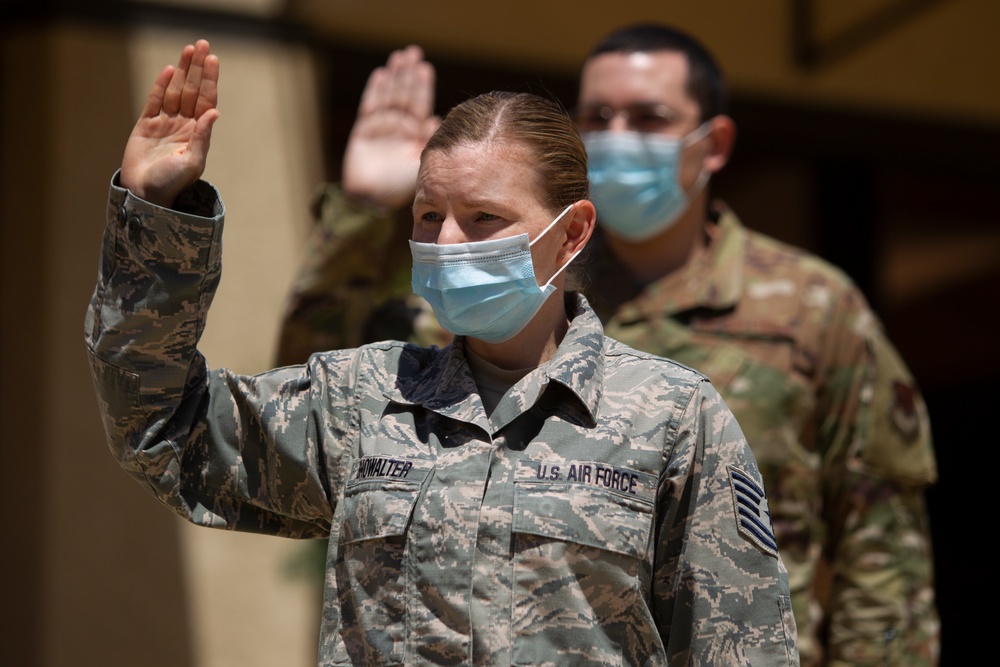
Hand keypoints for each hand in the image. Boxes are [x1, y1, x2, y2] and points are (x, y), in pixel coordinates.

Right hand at [121, 40, 219, 207]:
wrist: (145, 194)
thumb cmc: (172, 183)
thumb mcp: (191, 161)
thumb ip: (202, 136)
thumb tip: (214, 112)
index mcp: (198, 133)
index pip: (206, 100)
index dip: (209, 80)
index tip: (213, 60)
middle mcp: (184, 125)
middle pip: (192, 90)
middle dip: (197, 68)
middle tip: (202, 45)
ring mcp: (165, 123)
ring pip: (175, 90)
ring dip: (182, 70)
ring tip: (189, 49)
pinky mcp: (146, 125)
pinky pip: (155, 100)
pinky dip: (161, 85)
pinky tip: (170, 70)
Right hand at [342, 45, 438, 210]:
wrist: (372, 201)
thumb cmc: (400, 188)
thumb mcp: (420, 165)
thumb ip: (429, 144)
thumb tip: (440, 119)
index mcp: (416, 135)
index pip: (421, 105)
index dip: (423, 87)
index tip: (426, 68)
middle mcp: (400, 128)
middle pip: (405, 95)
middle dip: (409, 75)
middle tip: (414, 53)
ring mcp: (382, 127)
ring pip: (389, 97)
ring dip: (394, 77)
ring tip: (399, 57)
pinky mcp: (364, 130)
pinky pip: (370, 107)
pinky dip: (375, 91)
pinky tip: (381, 75)